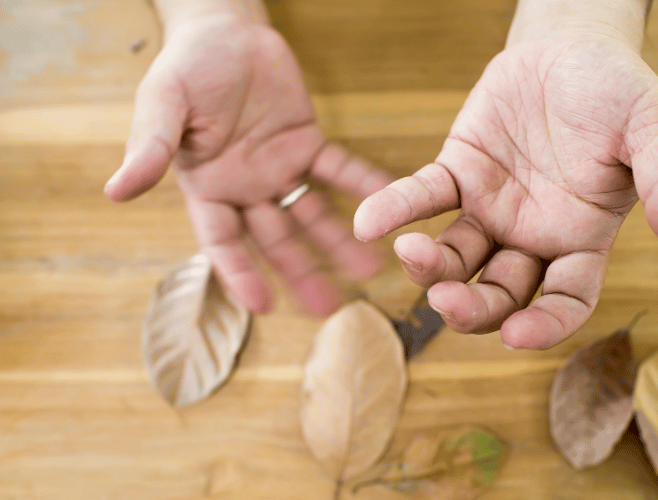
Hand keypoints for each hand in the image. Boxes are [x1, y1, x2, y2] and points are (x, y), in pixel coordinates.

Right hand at [105, 14, 390, 315]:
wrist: (225, 29)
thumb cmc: (187, 66)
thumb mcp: (163, 103)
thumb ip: (150, 148)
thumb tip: (115, 192)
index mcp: (208, 186)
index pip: (223, 240)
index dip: (241, 273)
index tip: (263, 306)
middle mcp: (245, 186)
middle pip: (275, 240)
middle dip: (302, 272)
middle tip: (331, 308)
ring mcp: (278, 167)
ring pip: (310, 215)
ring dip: (339, 241)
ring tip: (370, 271)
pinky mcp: (307, 143)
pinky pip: (337, 169)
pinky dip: (361, 185)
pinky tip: (386, 204)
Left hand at [354, 33, 657, 348]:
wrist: (571, 45)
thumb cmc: (618, 91)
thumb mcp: (652, 134)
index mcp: (581, 239)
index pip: (564, 300)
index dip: (544, 325)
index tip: (516, 336)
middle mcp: (532, 236)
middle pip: (499, 294)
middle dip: (473, 308)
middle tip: (448, 302)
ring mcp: (490, 208)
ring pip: (455, 258)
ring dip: (428, 267)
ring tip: (408, 254)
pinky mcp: (456, 174)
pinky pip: (423, 198)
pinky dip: (395, 210)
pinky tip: (369, 222)